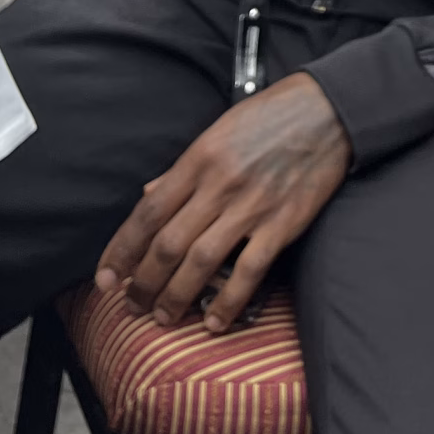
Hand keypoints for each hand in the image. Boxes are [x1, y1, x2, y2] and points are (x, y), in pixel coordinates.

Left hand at [94, 72, 350, 333]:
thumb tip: (147, 196)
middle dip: (143, 282)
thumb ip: (182, 169)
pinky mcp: (282, 224)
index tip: (106, 278)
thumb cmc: (268, 118)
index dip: (122, 250)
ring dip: (176, 297)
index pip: (148, 213)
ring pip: (200, 262)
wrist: (327, 111)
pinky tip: (214, 322)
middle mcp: (220, 184)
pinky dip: (228, 301)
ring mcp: (252, 206)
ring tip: (163, 317)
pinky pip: (249, 271)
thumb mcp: (217, 132)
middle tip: (131, 305)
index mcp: (199, 159)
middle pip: (168, 244)